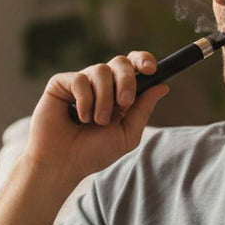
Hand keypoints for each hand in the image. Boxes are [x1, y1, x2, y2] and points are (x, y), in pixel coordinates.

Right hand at [24, 51, 169, 181]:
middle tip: (124, 103)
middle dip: (127, 80)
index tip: (151, 70)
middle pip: (120, 62)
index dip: (143, 60)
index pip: (133, 66)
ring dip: (104, 98)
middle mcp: (100, 85)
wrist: (63, 164)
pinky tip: (78, 118)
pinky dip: (84, 100)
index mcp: (118, 93)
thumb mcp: (126, 135)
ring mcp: (81, 82)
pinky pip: (80, 79)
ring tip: (98, 120)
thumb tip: (163, 86)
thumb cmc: (93, 153)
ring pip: (101, 70)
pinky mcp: (61, 84)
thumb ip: (143, 110)